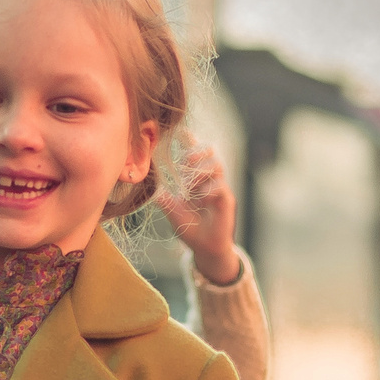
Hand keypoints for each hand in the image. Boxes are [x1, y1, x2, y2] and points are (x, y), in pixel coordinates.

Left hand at [157, 132, 241, 286]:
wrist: (205, 248)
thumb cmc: (191, 228)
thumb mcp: (174, 213)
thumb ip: (166, 201)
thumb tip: (153, 191)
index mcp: (196, 180)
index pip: (195, 157)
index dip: (190, 143)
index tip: (182, 132)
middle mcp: (209, 181)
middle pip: (209, 155)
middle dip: (198, 152)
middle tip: (186, 160)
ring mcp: (219, 190)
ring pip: (216, 168)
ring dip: (201, 172)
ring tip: (190, 184)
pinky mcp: (226, 202)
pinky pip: (221, 188)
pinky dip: (209, 190)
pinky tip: (200, 198)